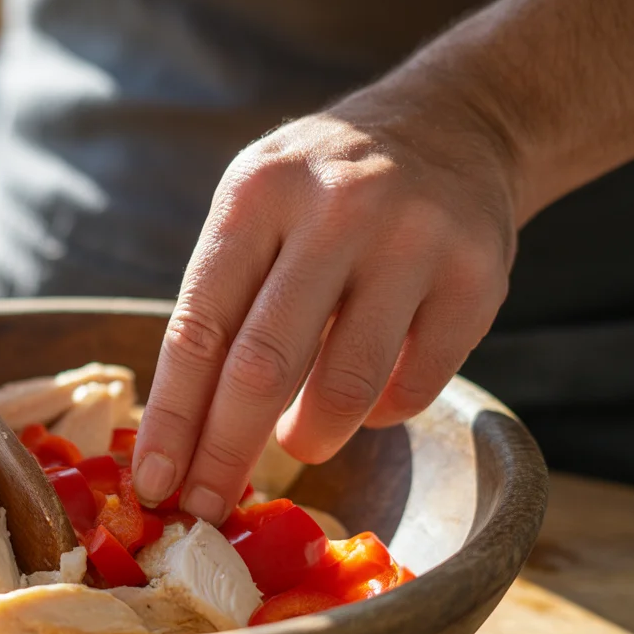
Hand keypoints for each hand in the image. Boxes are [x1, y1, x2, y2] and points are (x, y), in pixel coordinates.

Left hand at [132, 99, 517, 522]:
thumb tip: (186, 435)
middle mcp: (335, 209)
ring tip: (299, 438)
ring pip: (346, 386)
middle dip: (226, 454)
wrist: (453, 125)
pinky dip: (377, 414)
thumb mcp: (257, 208)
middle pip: (263, 366)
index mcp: (257, 194)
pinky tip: (366, 399)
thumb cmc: (323, 191)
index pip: (199, 328)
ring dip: (310, 436)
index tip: (156, 484)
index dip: (175, 419)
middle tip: (208, 507)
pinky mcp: (477, 277)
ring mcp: (413, 240)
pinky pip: (413, 386)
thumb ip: (224, 301)